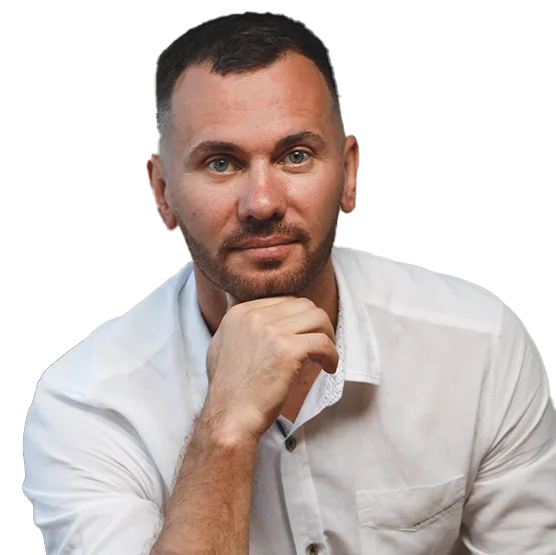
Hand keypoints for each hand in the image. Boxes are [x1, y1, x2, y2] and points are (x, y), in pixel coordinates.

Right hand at [203, 296, 337, 440]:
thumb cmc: (229, 390)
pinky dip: (331, 355)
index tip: (303, 336)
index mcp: (240, 313)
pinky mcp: (288, 349)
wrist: (230, 417)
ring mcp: (271, 331)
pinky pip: (323, 342)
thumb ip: (237, 328)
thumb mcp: (220, 347)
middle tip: (318, 345)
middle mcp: (254, 316)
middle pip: (303, 305)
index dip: (299, 318)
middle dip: (316, 324)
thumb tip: (251, 319)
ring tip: (325, 356)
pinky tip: (328, 368)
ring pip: (317, 318)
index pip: (284, 300)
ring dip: (327, 335)